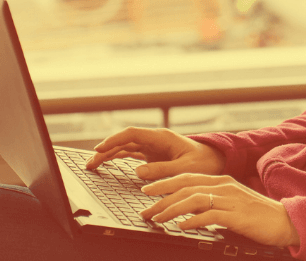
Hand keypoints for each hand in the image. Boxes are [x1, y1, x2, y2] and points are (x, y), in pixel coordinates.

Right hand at [84, 127, 225, 179]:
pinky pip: (131, 155)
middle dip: (105, 150)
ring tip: (92, 165)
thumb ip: (162, 170)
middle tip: (90, 163)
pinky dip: (118, 159)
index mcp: (162, 137)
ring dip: (108, 155)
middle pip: (124, 142)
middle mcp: (154, 140)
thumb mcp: (185, 168)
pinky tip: (106, 164)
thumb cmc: (204, 163)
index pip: (132, 134)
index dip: (114, 140)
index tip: (100, 148)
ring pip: (125, 148)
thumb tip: (138, 171)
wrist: (215, 161)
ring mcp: (153, 147)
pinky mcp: (153, 156)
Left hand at [140, 173, 299, 247]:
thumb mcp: (232, 203)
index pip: (187, 177)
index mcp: (222, 180)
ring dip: (171, 209)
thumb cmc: (258, 215)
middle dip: (161, 197)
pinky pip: (209, 215)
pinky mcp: (237, 215)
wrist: (286, 221)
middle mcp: (224, 185)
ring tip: (158, 218)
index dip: (164, 183)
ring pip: (193, 199)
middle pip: (185, 186)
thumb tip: (188, 209)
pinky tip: (181, 225)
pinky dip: (193, 220)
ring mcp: (231, 199)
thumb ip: (212, 202)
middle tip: (145, 208)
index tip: (147, 191)